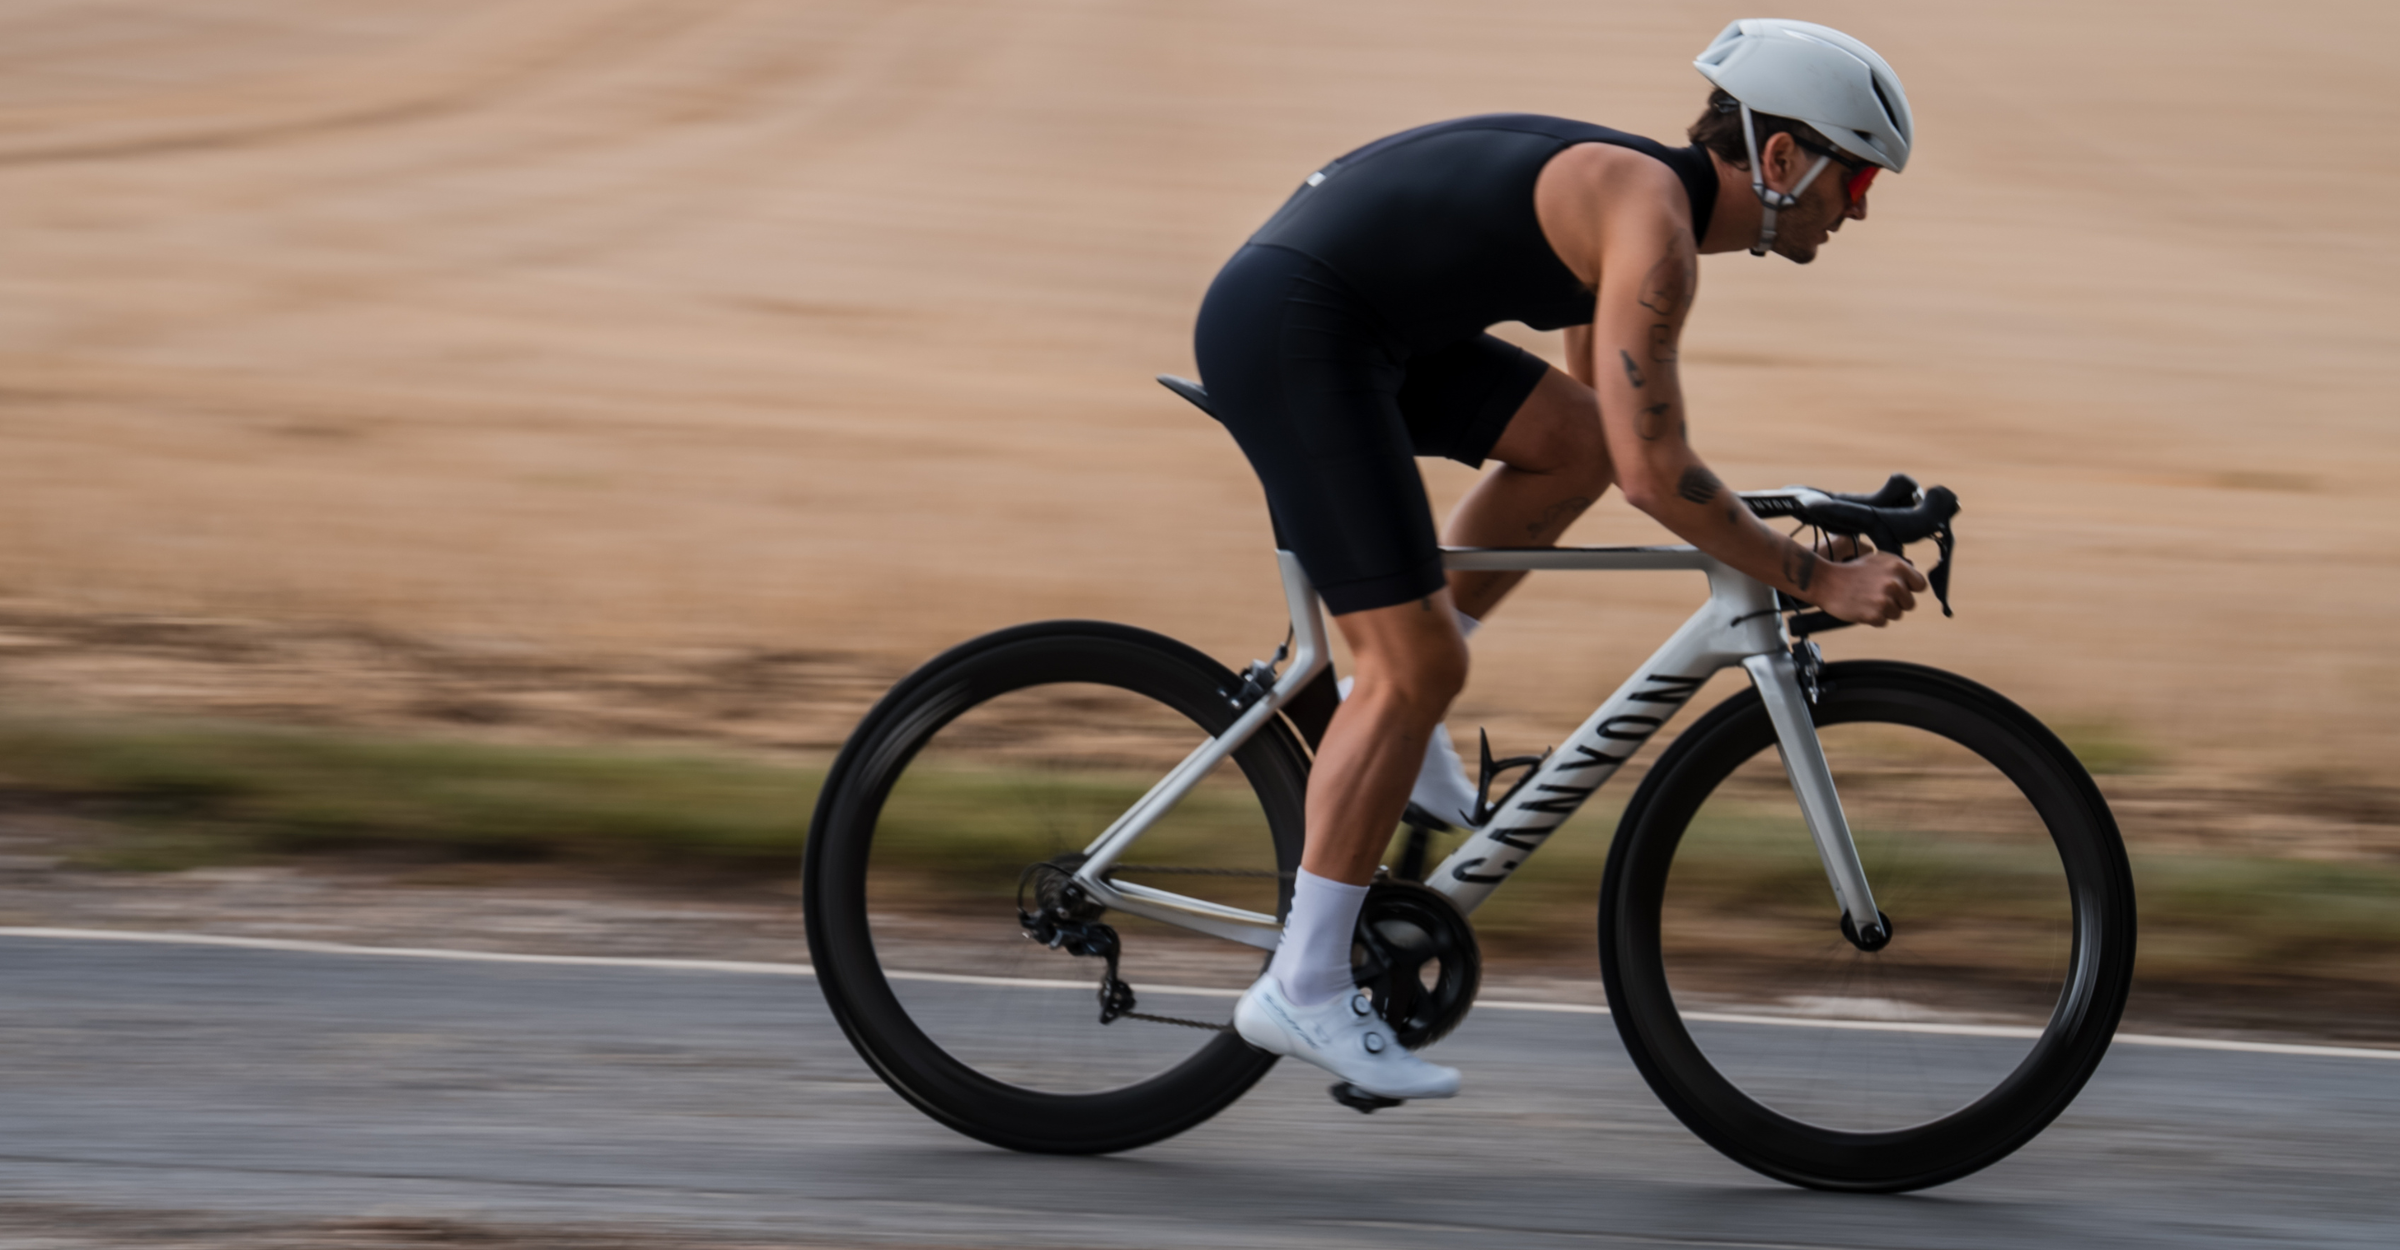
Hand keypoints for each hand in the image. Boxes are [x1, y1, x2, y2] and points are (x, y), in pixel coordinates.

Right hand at [1812, 551, 1927, 626]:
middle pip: (1909, 603)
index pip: (1920, 585)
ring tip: (1867, 601)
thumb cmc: (1851, 571)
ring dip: (1884, 611)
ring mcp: (1885, 600)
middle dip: (1896, 602)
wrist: (1826, 581)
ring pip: (1896, 614)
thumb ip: (1897, 569)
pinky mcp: (1875, 615)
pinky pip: (1883, 622)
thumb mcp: (1877, 560)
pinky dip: (1872, 619)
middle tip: (1877, 596)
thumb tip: (1913, 580)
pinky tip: (1861, 608)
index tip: (1899, 590)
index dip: (1909, 589)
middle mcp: (1894, 583)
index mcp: (1897, 566)